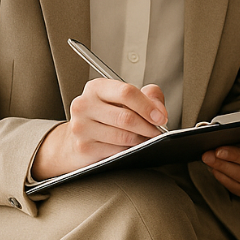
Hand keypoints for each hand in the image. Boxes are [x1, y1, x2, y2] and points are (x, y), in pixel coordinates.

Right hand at [31, 80, 165, 180]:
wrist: (78, 136)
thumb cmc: (106, 115)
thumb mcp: (125, 99)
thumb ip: (148, 96)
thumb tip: (159, 111)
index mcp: (96, 88)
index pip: (126, 93)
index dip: (148, 106)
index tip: (161, 117)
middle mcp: (84, 105)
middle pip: (126, 117)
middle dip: (148, 126)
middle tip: (156, 131)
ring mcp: (81, 127)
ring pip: (123, 136)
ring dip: (140, 140)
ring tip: (144, 138)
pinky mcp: (84, 147)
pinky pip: (116, 151)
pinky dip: (128, 150)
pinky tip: (130, 147)